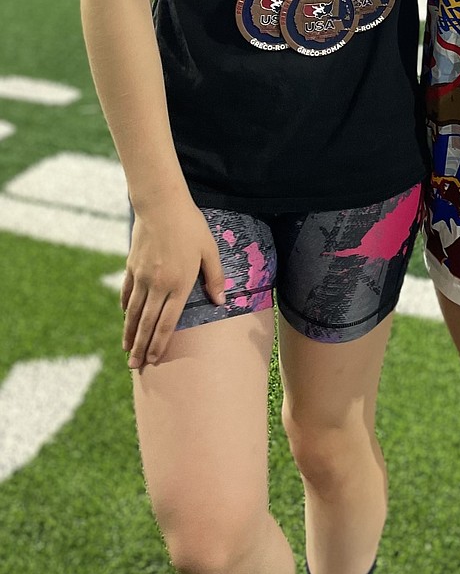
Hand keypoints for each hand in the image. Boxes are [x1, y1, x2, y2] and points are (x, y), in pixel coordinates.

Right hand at [121, 200, 224, 368]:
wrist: (161, 206)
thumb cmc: (191, 226)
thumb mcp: (209, 250)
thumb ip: (214, 278)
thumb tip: (221, 302)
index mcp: (179, 284)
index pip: (167, 323)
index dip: (160, 343)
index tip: (154, 359)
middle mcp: (157, 285)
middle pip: (147, 323)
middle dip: (141, 347)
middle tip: (135, 366)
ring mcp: (141, 277)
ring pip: (133, 312)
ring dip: (130, 333)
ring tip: (126, 350)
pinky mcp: (131, 267)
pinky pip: (127, 293)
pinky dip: (125, 308)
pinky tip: (125, 318)